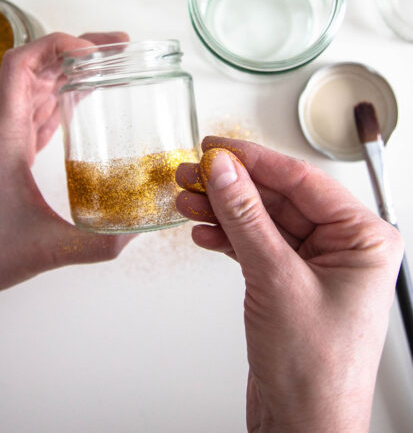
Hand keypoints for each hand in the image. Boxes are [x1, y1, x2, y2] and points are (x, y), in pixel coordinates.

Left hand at [0, 31, 133, 353]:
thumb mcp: (45, 250)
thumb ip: (96, 244)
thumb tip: (135, 232)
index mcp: (4, 134)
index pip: (22, 65)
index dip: (57, 45)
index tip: (93, 50)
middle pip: (36, 67)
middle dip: (77, 50)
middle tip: (118, 48)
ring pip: (34, 86)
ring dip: (69, 71)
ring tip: (107, 66)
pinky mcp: (3, 149)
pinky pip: (32, 109)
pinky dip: (58, 98)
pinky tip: (81, 101)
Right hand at [176, 138, 402, 432]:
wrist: (302, 430)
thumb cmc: (316, 372)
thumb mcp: (276, 279)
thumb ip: (246, 217)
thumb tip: (224, 170)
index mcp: (363, 238)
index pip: (303, 180)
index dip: (255, 159)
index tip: (218, 146)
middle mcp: (343, 248)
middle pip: (279, 197)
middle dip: (232, 185)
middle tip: (193, 171)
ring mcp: (315, 266)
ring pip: (263, 220)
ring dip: (223, 209)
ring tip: (187, 199)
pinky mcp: (290, 283)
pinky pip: (256, 244)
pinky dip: (227, 236)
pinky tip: (204, 230)